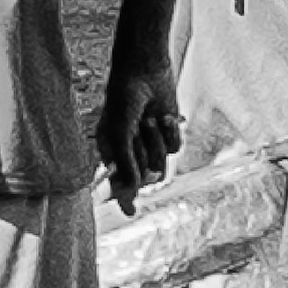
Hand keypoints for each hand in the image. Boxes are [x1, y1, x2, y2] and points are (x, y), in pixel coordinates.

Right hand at [93, 59, 182, 216]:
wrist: (145, 74)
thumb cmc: (124, 101)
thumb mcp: (119, 132)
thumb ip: (125, 162)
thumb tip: (134, 186)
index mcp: (111, 153)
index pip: (118, 183)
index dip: (124, 198)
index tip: (130, 212)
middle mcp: (131, 154)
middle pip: (143, 176)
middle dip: (143, 154)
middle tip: (138, 132)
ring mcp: (151, 146)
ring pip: (161, 164)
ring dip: (157, 142)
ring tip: (149, 121)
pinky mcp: (168, 137)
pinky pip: (175, 150)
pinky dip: (171, 133)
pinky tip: (163, 117)